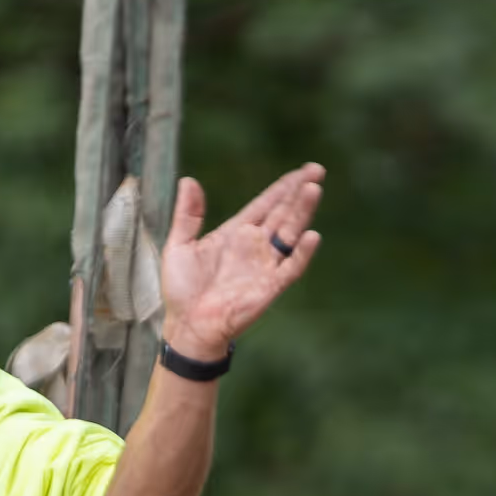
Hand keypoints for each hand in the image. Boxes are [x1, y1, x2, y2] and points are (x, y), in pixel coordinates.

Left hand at [159, 163, 324, 359]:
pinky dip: (302, 252)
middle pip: (283, 212)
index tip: (303, 170)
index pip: (266, 204)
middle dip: (299, 191)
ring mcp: (265, 265)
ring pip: (290, 233)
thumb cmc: (182, 290)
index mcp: (236, 233)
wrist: (186, 326)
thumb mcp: (179, 245)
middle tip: (317, 170)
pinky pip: (291, 268)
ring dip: (302, 212)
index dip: (283, 187)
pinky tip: (311, 235)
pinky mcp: (270, 287)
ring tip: (314, 189)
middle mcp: (255, 246)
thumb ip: (187, 214)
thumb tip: (188, 180)